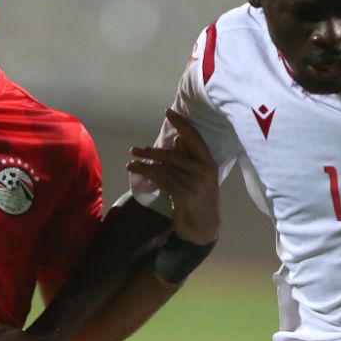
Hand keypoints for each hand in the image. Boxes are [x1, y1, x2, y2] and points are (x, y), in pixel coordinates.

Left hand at [128, 110, 219, 243]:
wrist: (203, 228)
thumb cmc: (198, 200)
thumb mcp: (198, 178)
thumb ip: (188, 159)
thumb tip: (176, 140)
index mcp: (209, 163)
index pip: (195, 138)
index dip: (181, 124)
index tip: (168, 112)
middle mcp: (204, 171)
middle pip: (173, 155)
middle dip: (151, 151)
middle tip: (134, 149)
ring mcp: (195, 184)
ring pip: (165, 167)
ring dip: (145, 163)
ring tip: (131, 162)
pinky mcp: (184, 196)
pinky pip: (162, 179)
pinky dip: (147, 173)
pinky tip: (136, 171)